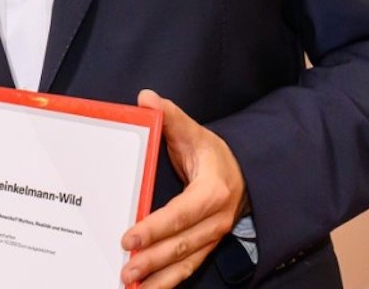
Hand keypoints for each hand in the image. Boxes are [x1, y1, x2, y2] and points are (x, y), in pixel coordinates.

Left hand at [120, 90, 247, 288]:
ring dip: (159, 277)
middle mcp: (215, 219)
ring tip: (132, 285)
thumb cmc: (211, 154)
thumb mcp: (193, 132)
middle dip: (152, 260)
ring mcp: (212, 237)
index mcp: (212, 191)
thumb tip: (146, 98)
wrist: (242, 174)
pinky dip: (168, 282)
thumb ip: (170, 117)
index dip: (155, 228)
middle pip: (182, 244)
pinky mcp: (206, 247)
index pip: (181, 214)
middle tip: (126, 269)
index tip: (129, 237)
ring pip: (185, 263)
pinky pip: (187, 268)